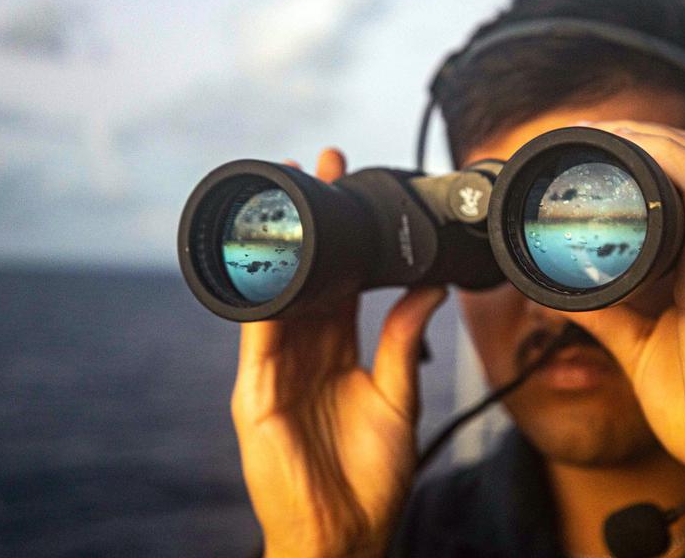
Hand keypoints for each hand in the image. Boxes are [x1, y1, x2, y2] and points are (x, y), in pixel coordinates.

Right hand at [231, 148, 446, 556]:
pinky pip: (258, 338)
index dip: (347, 239)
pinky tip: (270, 256)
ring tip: (290, 191)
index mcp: (335, 355)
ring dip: (283, 245)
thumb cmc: (371, 475)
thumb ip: (404, 339)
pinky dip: (262, 296)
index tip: (353, 190)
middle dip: (313, 222)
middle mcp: (301, 355)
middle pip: (307, 277)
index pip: (339, 283)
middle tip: (322, 164)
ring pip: (278, 296)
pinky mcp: (254, 395)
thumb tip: (430, 285)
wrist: (347, 532)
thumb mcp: (397, 396)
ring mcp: (274, 372)